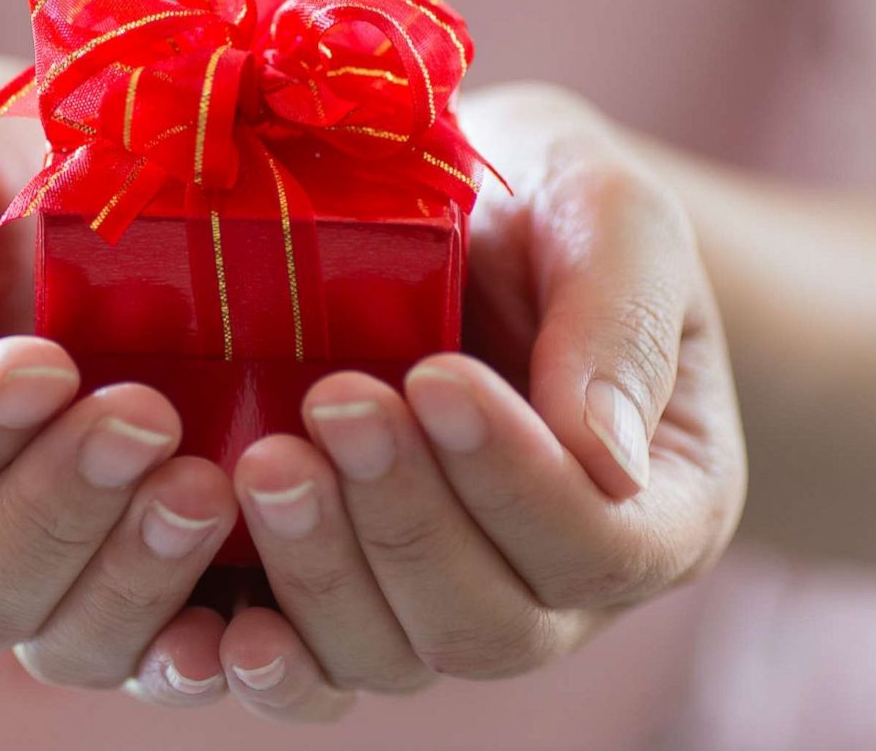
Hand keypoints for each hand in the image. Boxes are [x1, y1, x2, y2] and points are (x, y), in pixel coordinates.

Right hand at [0, 58, 241, 706]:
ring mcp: (30, 583)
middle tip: (145, 418)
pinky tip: (249, 614)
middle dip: (58, 511)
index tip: (45, 364)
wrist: (49, 215)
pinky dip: (201, 648)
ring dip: (136, 577)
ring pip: (64, 643)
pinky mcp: (131, 589)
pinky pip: (157, 656)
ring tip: (205, 487)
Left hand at [214, 83, 746, 721]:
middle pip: (488, 624)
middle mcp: (558, 585)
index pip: (599, 545)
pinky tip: (216, 614)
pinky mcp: (350, 592)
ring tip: (266, 460)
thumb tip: (604, 456)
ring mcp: (447, 600)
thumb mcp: (612, 214)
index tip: (434, 375)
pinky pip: (312, 668)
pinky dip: (266, 654)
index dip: (512, 479)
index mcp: (659, 504)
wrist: (466, 220)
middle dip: (404, 521)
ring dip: (322, 569)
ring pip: (393, 654)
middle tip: (331, 404)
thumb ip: (623, 319)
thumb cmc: (553, 208)